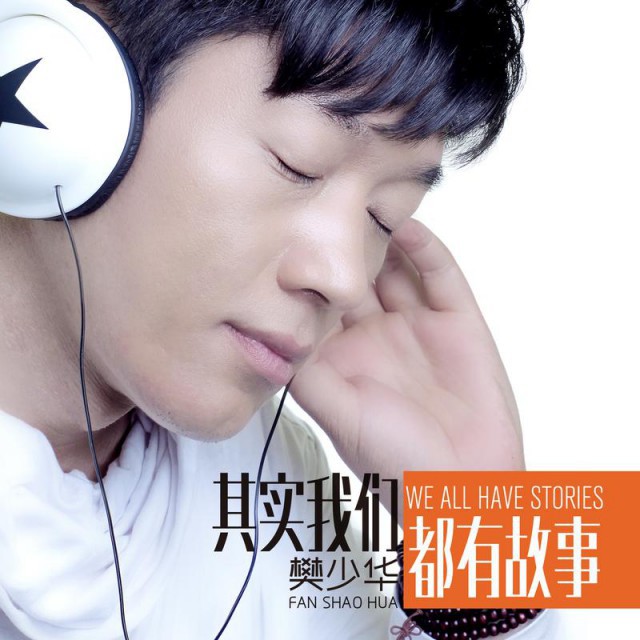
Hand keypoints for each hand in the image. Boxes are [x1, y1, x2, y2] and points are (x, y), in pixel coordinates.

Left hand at [289, 219, 524, 521]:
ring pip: (395, 265)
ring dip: (383, 233)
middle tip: (326, 194)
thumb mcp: (337, 414)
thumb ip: (307, 372)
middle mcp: (374, 331)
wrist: (462, 486)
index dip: (303, 269)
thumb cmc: (392, 461)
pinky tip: (405, 224)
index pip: (317, 299)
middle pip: (355, 272)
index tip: (284, 228)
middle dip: (343, 239)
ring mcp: (415, 322)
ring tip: (366, 195)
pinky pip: (438, 275)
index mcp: (341, 353)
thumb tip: (271, 329)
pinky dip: (425, 248)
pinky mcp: (456, 319)